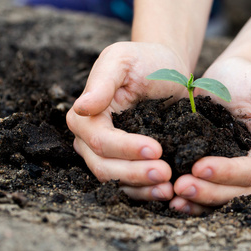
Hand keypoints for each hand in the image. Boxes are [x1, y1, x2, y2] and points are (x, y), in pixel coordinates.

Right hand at [67, 42, 190, 200]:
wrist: (167, 69)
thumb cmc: (144, 60)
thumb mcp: (122, 60)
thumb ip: (102, 82)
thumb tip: (81, 107)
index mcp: (87, 116)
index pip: (100, 140)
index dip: (125, 149)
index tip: (155, 149)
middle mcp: (92, 139)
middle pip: (105, 167)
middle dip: (134, 173)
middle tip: (165, 173)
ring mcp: (110, 154)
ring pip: (117, 181)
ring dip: (141, 188)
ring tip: (168, 187)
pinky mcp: (129, 162)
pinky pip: (132, 185)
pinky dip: (147, 190)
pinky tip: (167, 190)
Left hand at [169, 56, 250, 214]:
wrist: (230, 78)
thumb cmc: (250, 79)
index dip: (227, 173)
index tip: (198, 167)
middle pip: (238, 192)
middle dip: (209, 192)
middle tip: (179, 187)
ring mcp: (240, 174)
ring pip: (224, 198)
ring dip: (199, 202)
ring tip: (174, 198)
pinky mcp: (221, 173)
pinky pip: (211, 191)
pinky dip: (194, 200)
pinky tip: (173, 200)